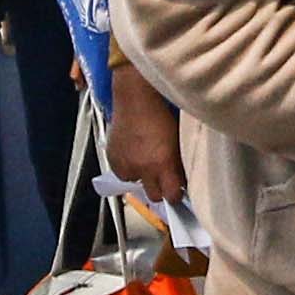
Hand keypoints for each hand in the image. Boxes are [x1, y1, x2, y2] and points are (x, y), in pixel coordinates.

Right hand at [102, 90, 188, 204]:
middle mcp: (143, 169)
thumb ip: (178, 164)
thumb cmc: (160, 112)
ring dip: (142, 176)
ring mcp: (126, 165)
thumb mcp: (177, 141)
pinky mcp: (113, 159)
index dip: (175, 194)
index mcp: (163, 164)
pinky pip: (122, 173)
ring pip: (136, 184)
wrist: (135, 97)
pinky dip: (128, 167)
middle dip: (159, 189)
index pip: (171, 196)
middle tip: (162, 177)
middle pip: (154, 196)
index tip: (177, 190)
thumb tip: (182, 180)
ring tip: (145, 159)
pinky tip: (133, 153)